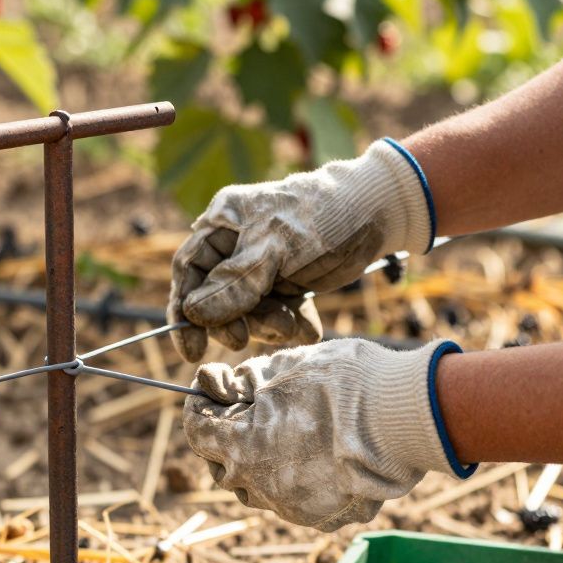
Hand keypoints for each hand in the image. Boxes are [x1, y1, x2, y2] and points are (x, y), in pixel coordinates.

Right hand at [168, 139, 432, 360]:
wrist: (378, 213)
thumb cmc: (320, 216)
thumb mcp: (274, 249)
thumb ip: (234, 283)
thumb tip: (193, 314)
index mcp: (223, 224)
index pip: (189, 270)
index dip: (183, 311)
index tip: (191, 349)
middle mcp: (237, 246)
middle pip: (215, 298)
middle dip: (233, 322)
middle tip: (243, 339)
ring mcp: (263, 268)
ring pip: (248, 312)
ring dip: (268, 326)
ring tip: (292, 324)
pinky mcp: (289, 284)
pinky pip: (277, 315)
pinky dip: (291, 326)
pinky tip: (309, 328)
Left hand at [182, 338, 468, 531]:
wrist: (406, 417)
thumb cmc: (342, 383)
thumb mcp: (282, 367)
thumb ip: (241, 380)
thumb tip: (211, 384)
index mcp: (240, 448)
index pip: (198, 432)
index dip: (199, 409)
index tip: (209, 394)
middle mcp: (259, 485)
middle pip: (223, 466)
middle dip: (225, 440)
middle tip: (241, 413)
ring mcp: (290, 506)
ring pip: (257, 489)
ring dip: (257, 464)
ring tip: (278, 435)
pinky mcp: (322, 518)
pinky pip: (291, 501)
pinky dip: (291, 480)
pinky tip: (308, 457)